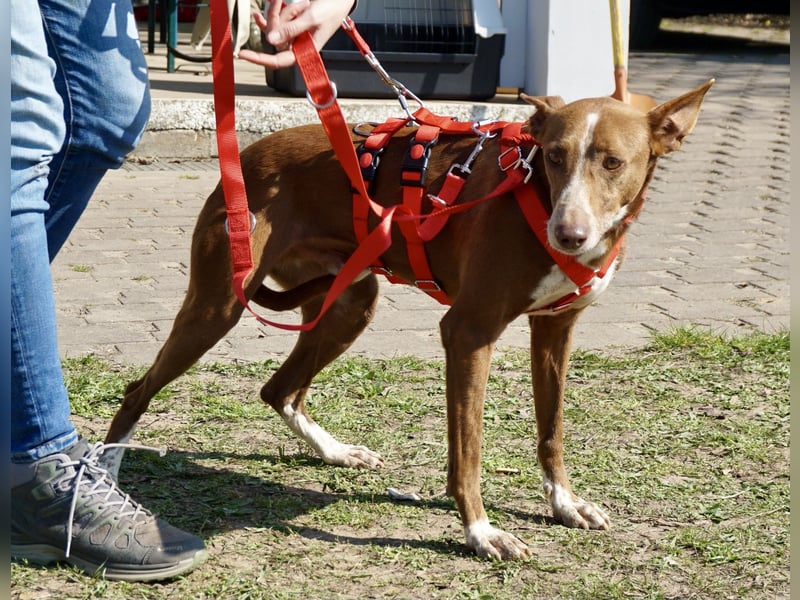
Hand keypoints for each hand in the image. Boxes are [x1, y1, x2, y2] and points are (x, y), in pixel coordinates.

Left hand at [238, 0, 353, 68]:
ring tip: (301, 4)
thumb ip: (291, 29)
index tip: (243, 54)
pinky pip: (276, 21)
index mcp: (306, 51)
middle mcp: (299, 45)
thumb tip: (271, 40)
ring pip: (275, 26)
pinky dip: (272, 12)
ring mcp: (295, 35)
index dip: (261, 59)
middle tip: (283, 2)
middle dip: (277, 17)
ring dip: (282, 11)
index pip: (280, 60)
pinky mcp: (293, 24)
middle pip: (275, 37)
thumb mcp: (312, 18)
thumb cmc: (332, 9)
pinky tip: (263, 10)